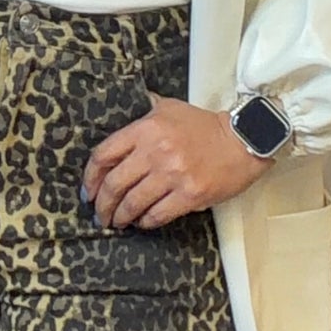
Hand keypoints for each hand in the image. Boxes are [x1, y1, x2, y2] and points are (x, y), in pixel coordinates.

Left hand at [83, 96, 266, 229]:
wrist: (242, 141)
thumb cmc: (204, 126)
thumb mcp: (169, 108)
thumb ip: (144, 112)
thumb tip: (124, 110)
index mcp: (146, 129)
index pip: (104, 155)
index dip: (90, 177)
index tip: (88, 191)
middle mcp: (155, 152)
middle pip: (114, 184)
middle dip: (102, 204)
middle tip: (99, 213)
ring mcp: (173, 175)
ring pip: (133, 203)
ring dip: (120, 217)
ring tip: (117, 222)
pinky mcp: (189, 195)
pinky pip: (157, 215)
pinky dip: (145, 222)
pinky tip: (142, 222)